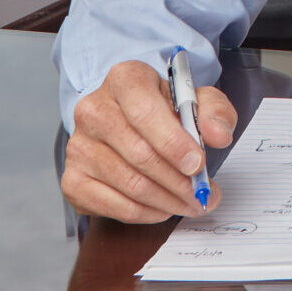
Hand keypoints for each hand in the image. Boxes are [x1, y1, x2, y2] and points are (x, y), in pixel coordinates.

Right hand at [61, 58, 235, 222]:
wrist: (127, 119)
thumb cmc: (163, 109)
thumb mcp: (196, 100)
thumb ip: (214, 112)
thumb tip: (218, 135)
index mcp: (124, 80)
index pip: (145, 113)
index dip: (174, 143)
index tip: (198, 165)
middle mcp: (93, 110)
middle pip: (140, 154)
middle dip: (179, 181)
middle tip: (203, 194)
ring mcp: (79, 146)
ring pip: (130, 184)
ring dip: (168, 200)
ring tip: (190, 202)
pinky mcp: (73, 179)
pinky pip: (114, 206)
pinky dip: (146, 213)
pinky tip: (164, 207)